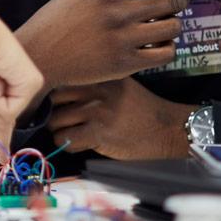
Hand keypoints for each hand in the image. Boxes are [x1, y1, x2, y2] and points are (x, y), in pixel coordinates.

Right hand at [14, 0, 213, 89]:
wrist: (38, 57)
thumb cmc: (53, 23)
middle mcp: (120, 11)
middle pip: (172, 0)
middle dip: (181, 0)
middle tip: (176, 3)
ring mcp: (124, 38)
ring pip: (173, 27)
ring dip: (173, 26)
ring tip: (162, 28)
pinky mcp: (125, 62)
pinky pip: (164, 54)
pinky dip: (166, 49)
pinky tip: (156, 47)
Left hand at [47, 78, 194, 159]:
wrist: (168, 129)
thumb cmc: (143, 108)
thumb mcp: (120, 84)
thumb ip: (94, 82)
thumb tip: (58, 87)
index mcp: (100, 75)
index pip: (60, 78)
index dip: (53, 93)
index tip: (55, 102)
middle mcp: (96, 90)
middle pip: (52, 100)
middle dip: (53, 112)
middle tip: (63, 120)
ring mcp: (96, 112)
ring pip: (55, 122)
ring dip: (60, 131)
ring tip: (73, 133)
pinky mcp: (98, 134)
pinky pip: (65, 140)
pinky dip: (68, 145)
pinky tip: (81, 143)